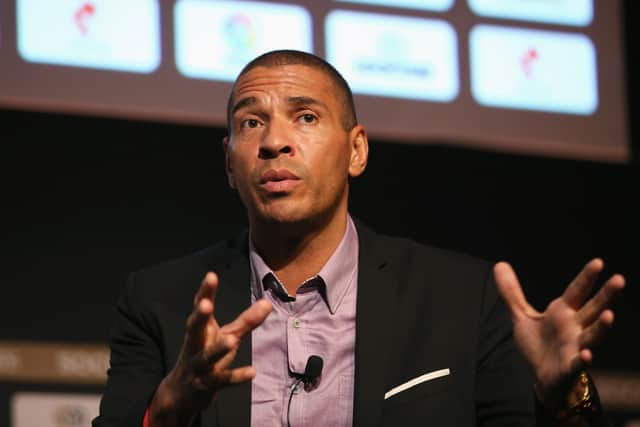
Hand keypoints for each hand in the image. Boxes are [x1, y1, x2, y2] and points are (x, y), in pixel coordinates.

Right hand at [149, 272, 271, 425]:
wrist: (181, 394)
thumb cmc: (206, 355)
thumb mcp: (227, 336)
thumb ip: (246, 321)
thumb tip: (268, 302)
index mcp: (200, 329)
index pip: (200, 307)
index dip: (205, 292)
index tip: (211, 276)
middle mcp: (195, 345)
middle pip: (193, 329)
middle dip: (199, 316)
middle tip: (206, 304)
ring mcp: (197, 366)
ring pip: (206, 357)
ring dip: (217, 349)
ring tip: (231, 341)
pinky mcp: (203, 386)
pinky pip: (219, 381)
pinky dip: (235, 377)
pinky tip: (252, 372)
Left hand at [494, 258, 624, 406]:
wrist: (542, 376)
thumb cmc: (538, 344)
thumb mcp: (521, 316)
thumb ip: (512, 292)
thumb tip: (499, 265)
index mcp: (564, 312)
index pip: (577, 291)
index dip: (586, 277)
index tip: (599, 262)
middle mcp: (574, 327)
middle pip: (593, 309)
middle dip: (606, 296)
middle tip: (619, 279)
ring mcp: (575, 347)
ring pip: (593, 335)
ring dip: (601, 327)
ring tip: (609, 315)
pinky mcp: (570, 366)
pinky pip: (579, 363)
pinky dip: (584, 359)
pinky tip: (587, 354)